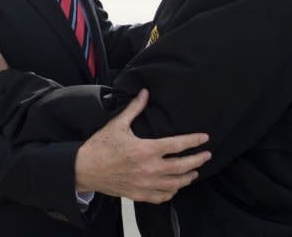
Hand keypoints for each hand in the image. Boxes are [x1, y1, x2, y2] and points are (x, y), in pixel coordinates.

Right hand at [75, 89, 210, 203]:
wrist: (84, 169)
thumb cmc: (100, 146)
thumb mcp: (118, 124)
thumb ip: (134, 108)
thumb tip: (145, 92)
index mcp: (146, 149)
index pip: (177, 145)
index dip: (193, 141)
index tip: (205, 139)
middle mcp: (149, 169)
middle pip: (181, 166)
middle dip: (197, 160)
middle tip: (207, 156)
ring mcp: (144, 184)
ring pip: (174, 184)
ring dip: (188, 178)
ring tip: (195, 172)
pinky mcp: (138, 194)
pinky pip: (161, 197)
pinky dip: (172, 192)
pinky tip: (175, 187)